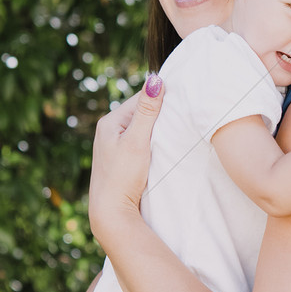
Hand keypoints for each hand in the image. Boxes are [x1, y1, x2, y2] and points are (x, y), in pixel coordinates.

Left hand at [88, 77, 164, 246]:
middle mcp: (108, 130)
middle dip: (159, 115)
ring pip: (141, 128)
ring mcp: (113, 145)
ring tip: (172, 133)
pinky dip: (151, 142)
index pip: (141, 99)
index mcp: (109, 121)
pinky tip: (160, 148)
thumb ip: (148, 111)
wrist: (111, 213)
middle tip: (181, 119)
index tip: (182, 103)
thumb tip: (155, 78)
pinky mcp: (120, 159)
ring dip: (156, 130)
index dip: (161, 100)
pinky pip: (139, 141)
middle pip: (141, 113)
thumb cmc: (123, 176)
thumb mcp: (138, 140)